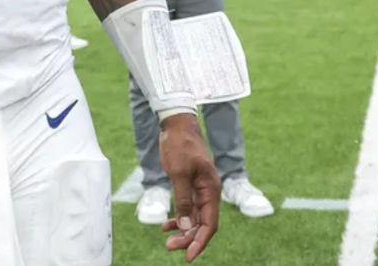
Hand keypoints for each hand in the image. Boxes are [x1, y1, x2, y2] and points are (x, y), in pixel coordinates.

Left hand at [158, 113, 219, 260]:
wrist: (176, 125)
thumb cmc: (179, 145)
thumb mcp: (178, 173)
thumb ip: (183, 200)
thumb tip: (186, 226)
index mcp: (211, 189)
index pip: (210, 223)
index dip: (200, 241)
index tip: (188, 255)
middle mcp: (208, 192)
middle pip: (202, 224)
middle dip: (188, 238)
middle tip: (170, 247)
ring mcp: (200, 190)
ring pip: (194, 218)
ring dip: (183, 230)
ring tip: (167, 240)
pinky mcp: (190, 186)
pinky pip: (188, 208)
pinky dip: (179, 218)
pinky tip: (166, 225)